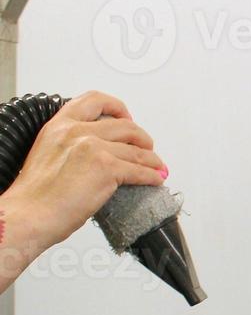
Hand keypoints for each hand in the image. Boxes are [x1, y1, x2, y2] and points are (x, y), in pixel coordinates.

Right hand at [0, 91, 166, 252]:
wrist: (29, 214)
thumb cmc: (36, 194)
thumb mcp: (48, 152)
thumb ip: (71, 143)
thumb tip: (97, 149)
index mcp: (59, 125)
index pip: (94, 100)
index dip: (118, 107)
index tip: (127, 117)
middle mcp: (77, 131)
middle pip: (125, 126)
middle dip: (142, 139)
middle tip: (147, 149)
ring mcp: (93, 148)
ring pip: (136, 150)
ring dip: (152, 160)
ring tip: (157, 167)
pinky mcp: (107, 168)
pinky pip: (140, 170)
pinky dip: (152, 176)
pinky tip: (155, 180)